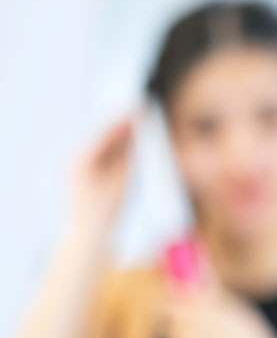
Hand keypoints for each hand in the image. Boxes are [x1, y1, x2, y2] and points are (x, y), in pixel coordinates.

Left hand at [70, 112, 138, 233]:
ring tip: (140, 116)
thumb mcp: (124, 180)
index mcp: (82, 160)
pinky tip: (132, 133)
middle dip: (122, 119)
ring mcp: (76, 160)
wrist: (87, 232)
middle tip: (142, 105)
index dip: (124, 117)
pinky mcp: (82, 166)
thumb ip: (129, 153)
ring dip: (120, 128)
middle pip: (103, 131)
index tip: (140, 105)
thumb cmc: (107, 210)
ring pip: (102, 138)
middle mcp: (74, 156)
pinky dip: (117, 141)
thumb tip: (137, 131)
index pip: (106, 131)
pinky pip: (102, 148)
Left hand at [162, 272, 276, 337]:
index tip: (179, 298)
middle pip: (169, 322)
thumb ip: (214, 291)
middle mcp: (184, 333)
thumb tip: (200, 267)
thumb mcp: (241, 313)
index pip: (167, 300)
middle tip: (204, 327)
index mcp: (199, 314)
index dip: (171, 298)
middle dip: (182, 322)